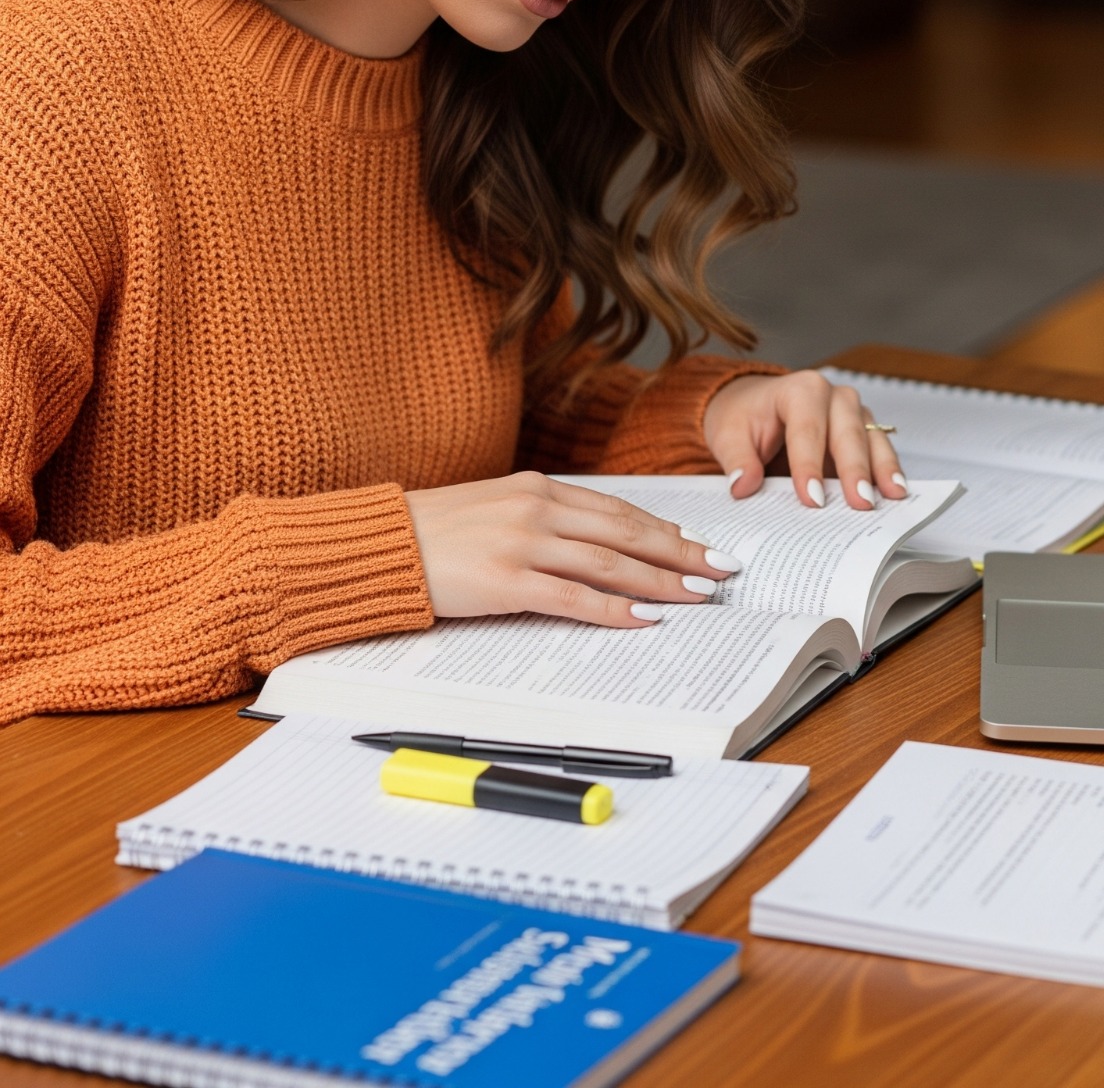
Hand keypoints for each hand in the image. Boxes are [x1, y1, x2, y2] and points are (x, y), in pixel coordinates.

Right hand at [404, 472, 739, 625]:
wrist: (380, 545)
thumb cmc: (437, 531)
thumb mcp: (498, 508)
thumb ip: (546, 518)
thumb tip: (598, 543)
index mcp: (540, 488)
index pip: (620, 511)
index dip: (666, 531)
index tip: (701, 546)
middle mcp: (538, 508)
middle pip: (627, 534)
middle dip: (682, 554)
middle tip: (721, 571)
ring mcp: (523, 543)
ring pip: (610, 564)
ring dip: (661, 582)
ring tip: (698, 596)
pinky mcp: (506, 580)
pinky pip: (573, 597)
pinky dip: (614, 608)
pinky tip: (644, 617)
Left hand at [702, 370, 906, 510]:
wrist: (753, 407)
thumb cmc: (744, 418)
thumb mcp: (729, 435)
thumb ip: (737, 460)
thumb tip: (744, 485)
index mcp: (800, 389)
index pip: (807, 429)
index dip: (809, 465)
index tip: (811, 498)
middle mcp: (833, 396)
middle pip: (848, 433)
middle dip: (854, 470)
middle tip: (859, 503)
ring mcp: (854, 413)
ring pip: (872, 440)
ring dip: (881, 470)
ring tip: (890, 498)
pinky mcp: (864, 432)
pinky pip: (880, 451)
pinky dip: (888, 472)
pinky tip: (895, 493)